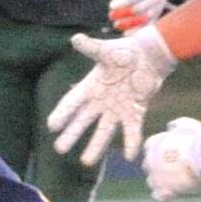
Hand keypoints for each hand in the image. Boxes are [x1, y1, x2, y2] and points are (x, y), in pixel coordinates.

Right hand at [46, 28, 178, 164]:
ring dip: (95, 146)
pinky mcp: (134, 112)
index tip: (51, 126)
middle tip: (59, 149)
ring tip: (86, 162)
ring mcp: (117, 109)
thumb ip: (91, 48)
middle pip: (83, 121)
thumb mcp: (106, 50)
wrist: (148, 57)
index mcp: (91, 87)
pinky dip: (131, 142)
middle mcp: (101, 102)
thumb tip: (75, 39)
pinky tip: (129, 156)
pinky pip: (132, 130)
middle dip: (72, 135)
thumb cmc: (125, 52)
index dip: (62, 114)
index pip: (72, 103)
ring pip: (104, 131)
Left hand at [108, 0, 169, 31]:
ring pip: (142, 19)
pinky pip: (146, 27)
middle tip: (110, 16)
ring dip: (128, 23)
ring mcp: (155, 10)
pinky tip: (125, 34)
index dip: (122, 2)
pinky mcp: (155, 19)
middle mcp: (152, 1)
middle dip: (123, 13)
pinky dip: (136, 31)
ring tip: (116, 24)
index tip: (111, 6)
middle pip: (138, 9)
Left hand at [142, 117, 200, 201]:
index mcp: (153, 144)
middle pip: (148, 165)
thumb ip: (177, 124)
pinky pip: (159, 198)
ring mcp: (155, 177)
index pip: (148, 147)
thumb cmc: (198, 140)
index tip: (171, 151)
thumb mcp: (188, 125)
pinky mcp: (164, 191)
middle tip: (175, 166)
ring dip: (161, 182)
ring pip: (152, 182)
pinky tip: (173, 194)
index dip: (159, 149)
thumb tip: (171, 127)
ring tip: (176, 181)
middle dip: (158, 166)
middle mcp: (149, 161)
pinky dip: (164, 197)